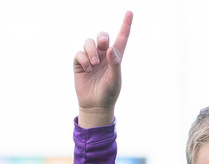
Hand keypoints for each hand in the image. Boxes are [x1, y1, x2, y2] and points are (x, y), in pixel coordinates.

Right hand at [73, 10, 132, 127]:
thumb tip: (110, 49)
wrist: (95, 105)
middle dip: (101, 37)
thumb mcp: (115, 79)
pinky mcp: (80, 64)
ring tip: (94, 63)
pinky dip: (83, 60)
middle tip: (102, 43)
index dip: (125, 25)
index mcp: (116, 57)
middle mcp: (103, 55)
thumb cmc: (109, 93)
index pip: (122, 38)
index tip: (129, 13)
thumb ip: (115, 64)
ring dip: (91, 51)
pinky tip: (87, 69)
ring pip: (89, 43)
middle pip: (102, 37)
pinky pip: (79, 54)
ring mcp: (91, 59)